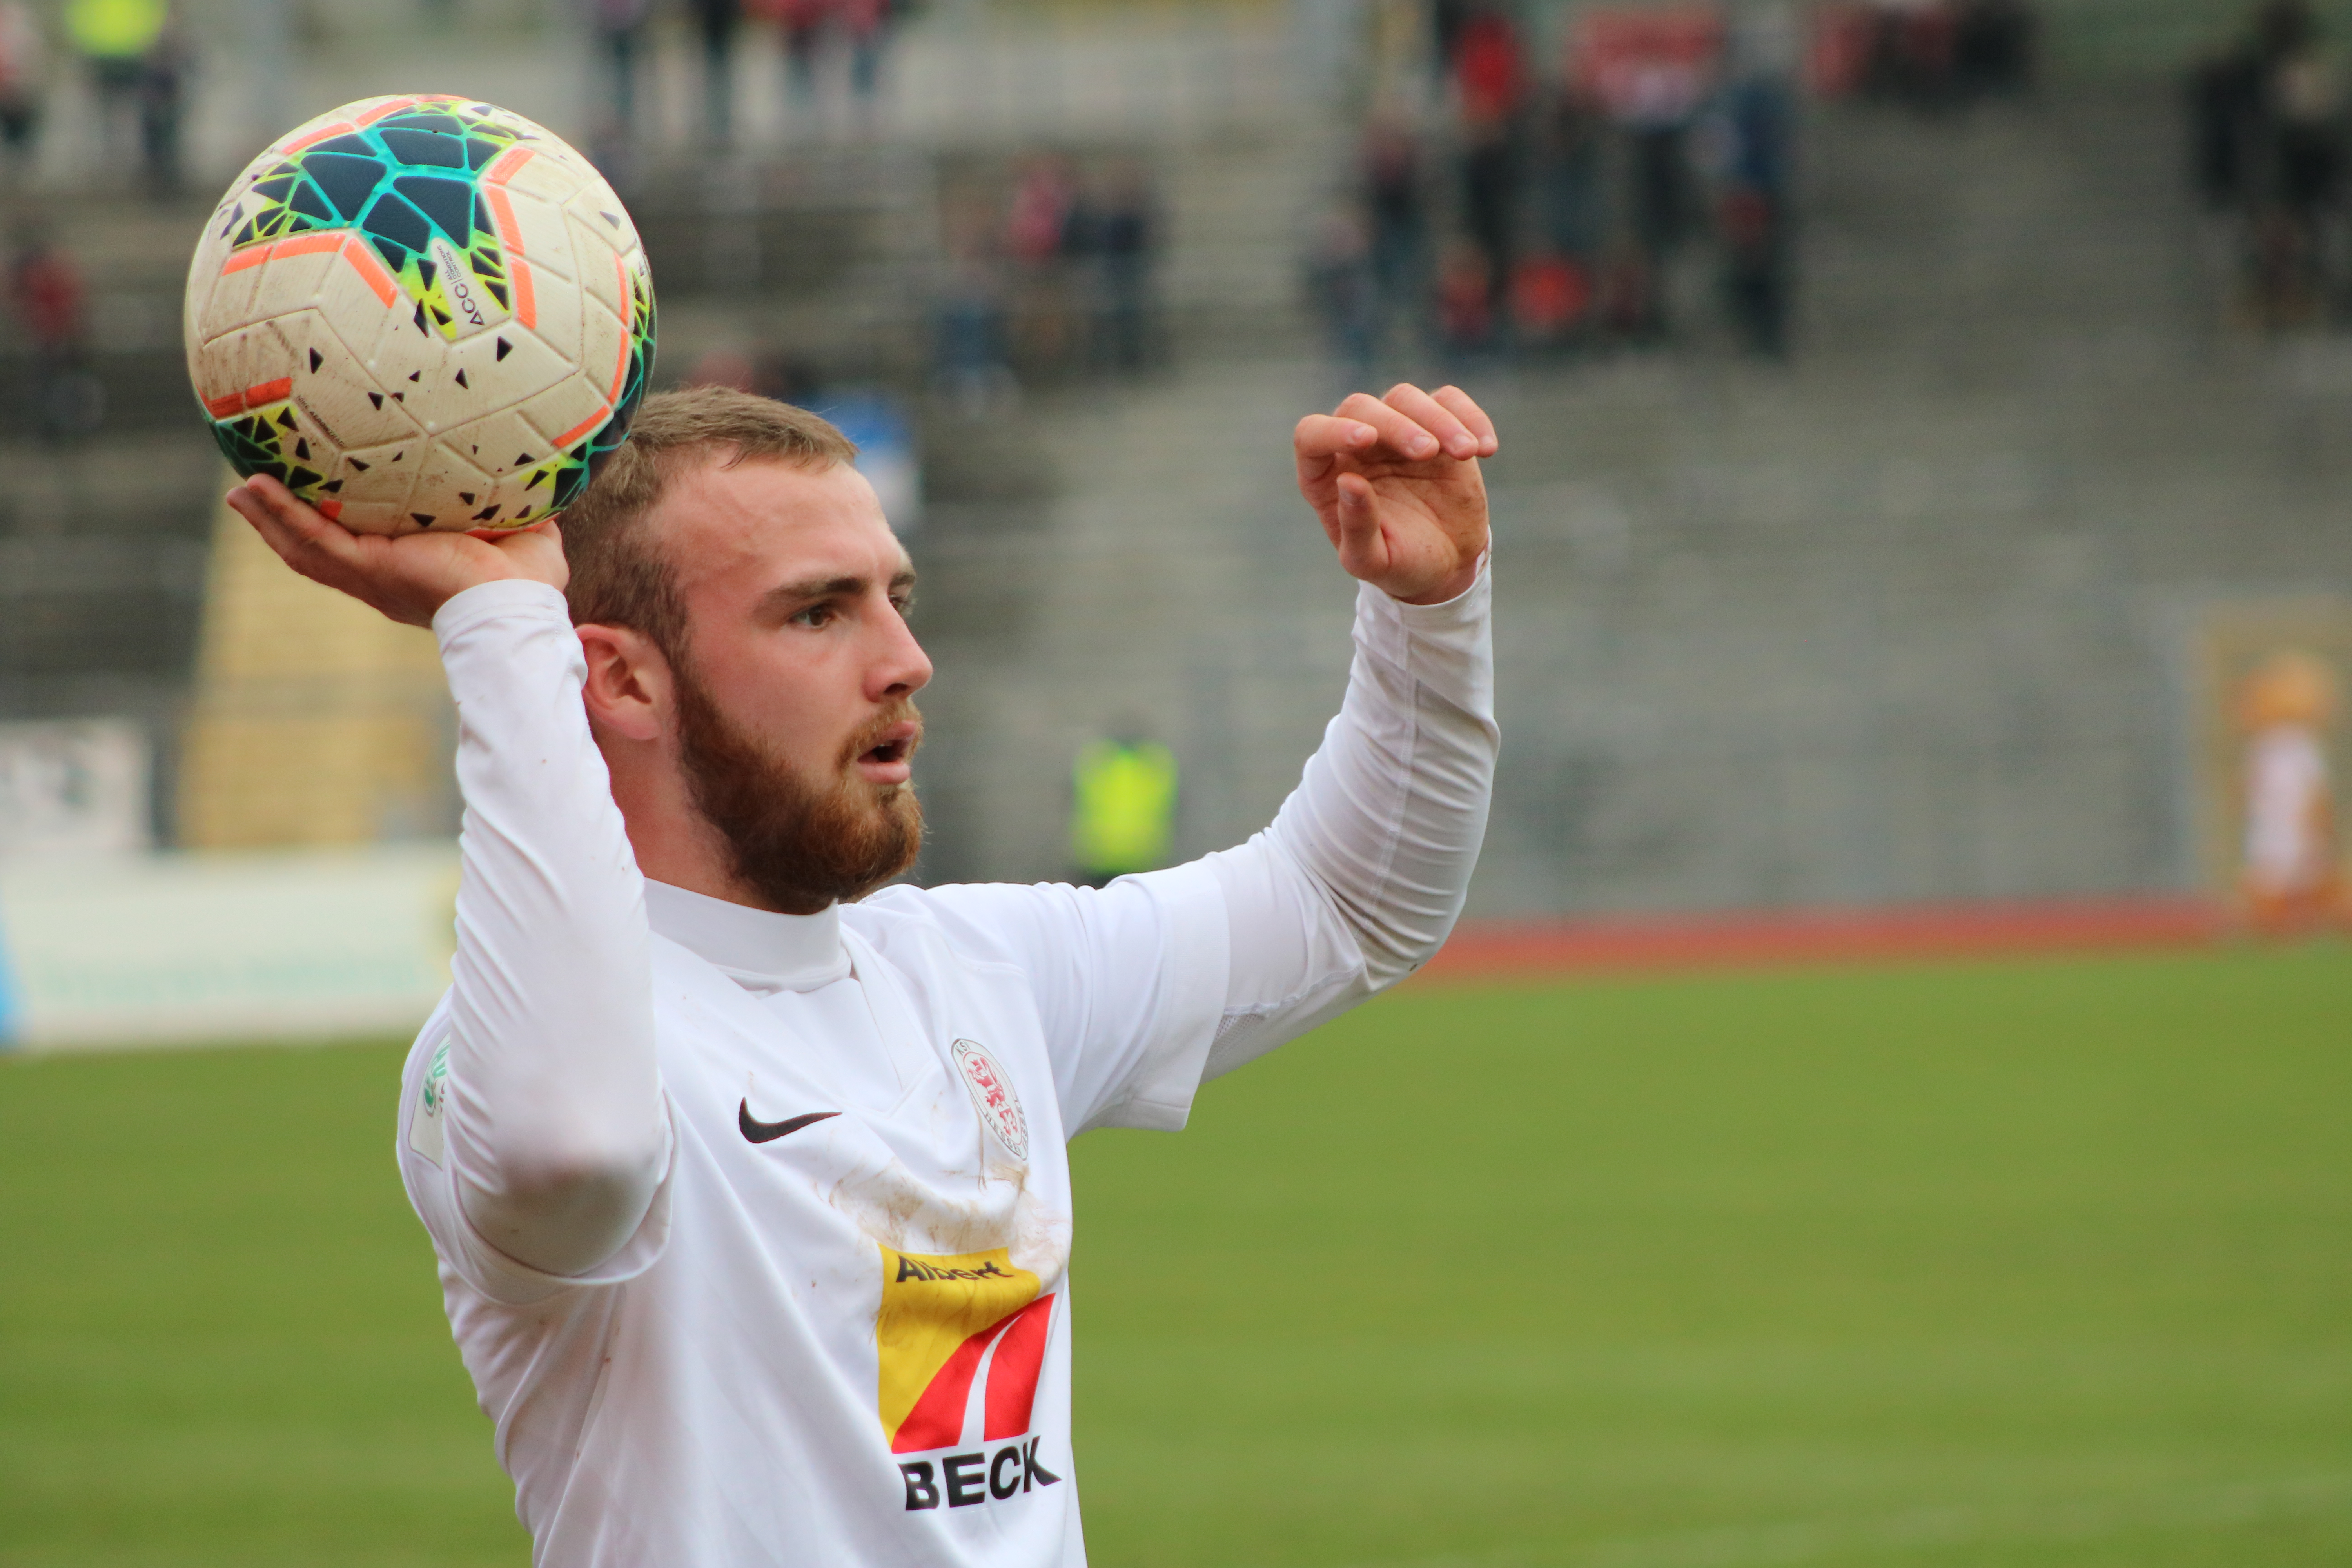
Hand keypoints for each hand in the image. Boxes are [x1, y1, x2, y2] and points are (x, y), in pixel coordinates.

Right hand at [226, 475, 568, 627]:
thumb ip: (515, 508)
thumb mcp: (520, 536)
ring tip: (240, 490)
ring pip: (303, 546)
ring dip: (269, 518)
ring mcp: (369, 576)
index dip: (334, 526)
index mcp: (409, 571)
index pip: (360, 547)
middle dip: (282, 523)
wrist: (516, 605)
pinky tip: (256, 489)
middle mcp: (382, 578)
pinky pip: (313, 537)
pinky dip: (282, 514)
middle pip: (316, 550)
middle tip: (252, 492)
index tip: (315, 500)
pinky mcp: (367, 569)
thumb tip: (532, 478)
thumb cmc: (525, 582)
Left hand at [1294, 383, 1496, 604]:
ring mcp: (1396, 431)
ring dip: (1437, 420)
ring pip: (1405, 398)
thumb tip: (1348, 481)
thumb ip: (1356, 526)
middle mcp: (1356, 447)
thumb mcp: (1372, 560)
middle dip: (1395, 425)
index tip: (1366, 439)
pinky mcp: (1436, 426)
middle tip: (1428, 452)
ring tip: (1465, 453)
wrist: (1445, 564)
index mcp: (1325, 477)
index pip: (1311, 435)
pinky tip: (1485, 449)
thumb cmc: (1399, 563)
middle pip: (1361, 407)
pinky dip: (1469, 416)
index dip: (1333, 431)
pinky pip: (1448, 401)